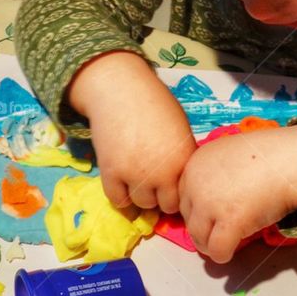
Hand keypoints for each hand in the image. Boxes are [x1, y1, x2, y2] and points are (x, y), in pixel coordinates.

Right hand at [67, 50, 195, 213]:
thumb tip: (179, 181)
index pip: (184, 195)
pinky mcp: (112, 173)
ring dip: (141, 196)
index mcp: (183, 160)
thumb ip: (181, 157)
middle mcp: (162, 172)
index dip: (177, 192)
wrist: (120, 90)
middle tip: (154, 183)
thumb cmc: (154, 104)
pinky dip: (121, 196)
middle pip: (165, 205)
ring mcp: (136, 174)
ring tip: (138, 179)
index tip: (170, 186)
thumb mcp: (180, 129)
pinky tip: (123, 183)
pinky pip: (118, 200)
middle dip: (161, 197)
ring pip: (142, 204)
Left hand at [178, 125, 296, 263]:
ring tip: (225, 242)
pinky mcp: (228, 223)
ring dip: (210, 243)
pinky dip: (223, 254)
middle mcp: (195, 183)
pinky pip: (217, 250)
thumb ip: (213, 172)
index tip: (211, 215)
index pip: (183, 197)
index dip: (198, 209)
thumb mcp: (227, 153)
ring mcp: (209, 204)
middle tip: (220, 230)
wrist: (289, 159)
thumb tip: (211, 197)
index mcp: (195, 164)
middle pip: (188, 217)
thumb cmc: (267, 155)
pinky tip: (232, 250)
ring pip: (197, 236)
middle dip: (203, 226)